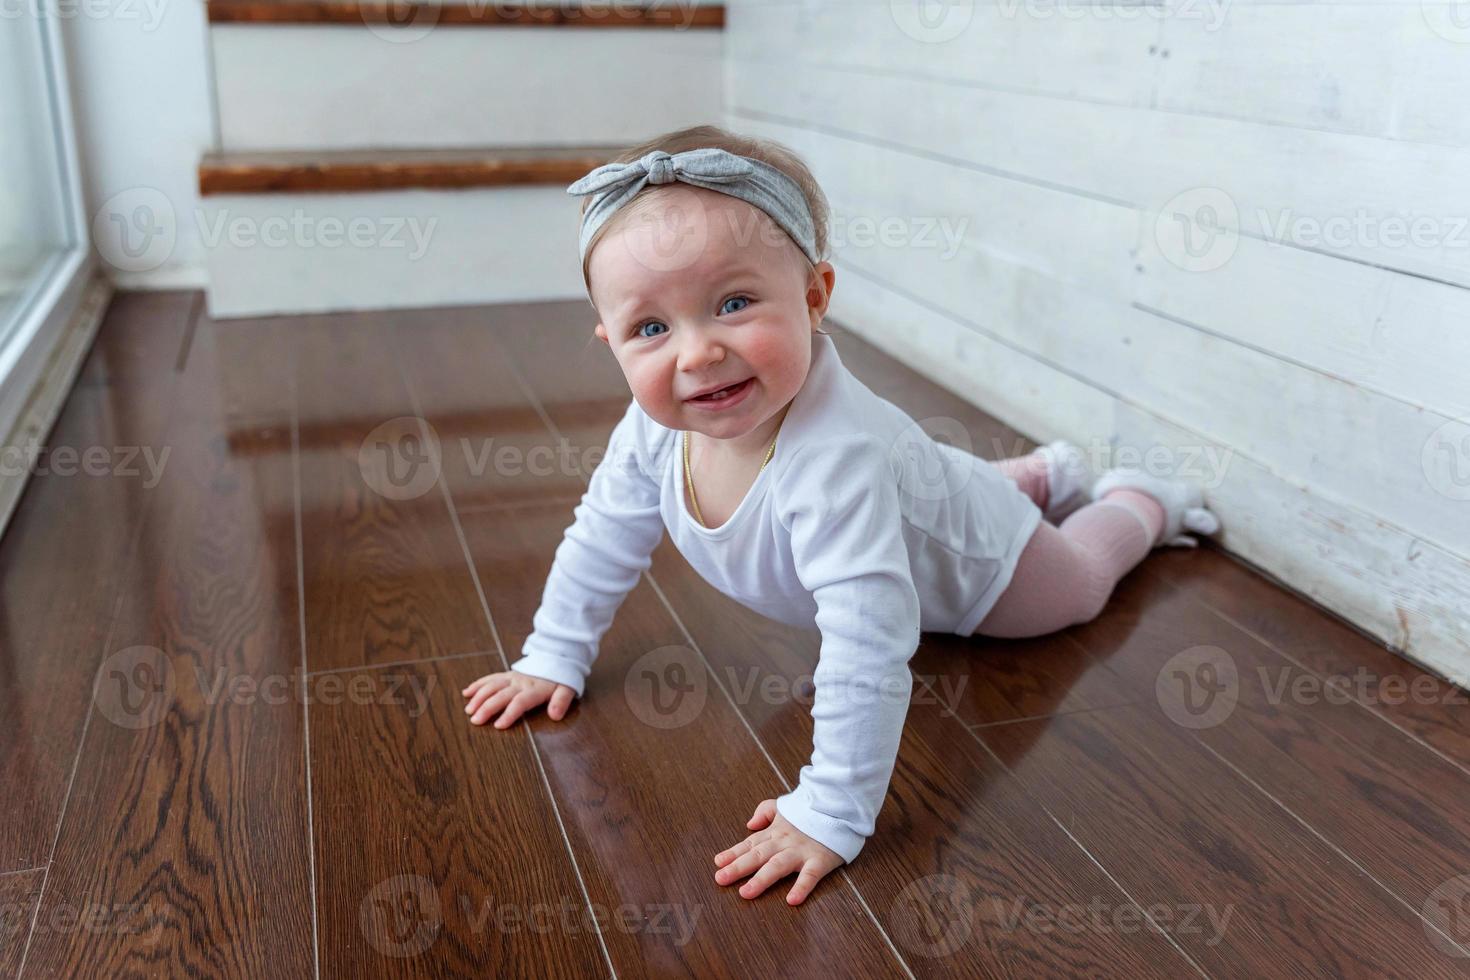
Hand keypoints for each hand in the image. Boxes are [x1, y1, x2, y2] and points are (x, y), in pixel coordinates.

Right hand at [462, 670, 575, 728]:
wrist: (556, 657)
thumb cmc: (561, 679)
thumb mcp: (568, 689)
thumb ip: (561, 701)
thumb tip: (555, 716)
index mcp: (534, 689)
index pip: (520, 702)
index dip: (509, 714)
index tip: (498, 726)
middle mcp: (520, 683)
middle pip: (501, 695)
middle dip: (487, 708)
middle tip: (475, 721)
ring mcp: (511, 677)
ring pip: (491, 686)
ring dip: (479, 697)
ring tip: (469, 710)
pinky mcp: (506, 674)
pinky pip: (490, 678)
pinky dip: (477, 685)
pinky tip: (466, 693)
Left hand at [713, 799, 844, 905]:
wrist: (840, 806)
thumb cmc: (811, 810)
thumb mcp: (784, 806)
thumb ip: (764, 812)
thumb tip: (749, 825)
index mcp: (775, 832)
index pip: (750, 843)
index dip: (733, 853)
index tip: (717, 863)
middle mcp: (784, 842)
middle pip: (758, 855)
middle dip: (738, 867)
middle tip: (721, 878)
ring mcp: (801, 851)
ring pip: (778, 866)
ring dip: (761, 879)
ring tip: (746, 893)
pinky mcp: (820, 860)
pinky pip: (810, 875)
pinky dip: (802, 887)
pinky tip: (792, 900)